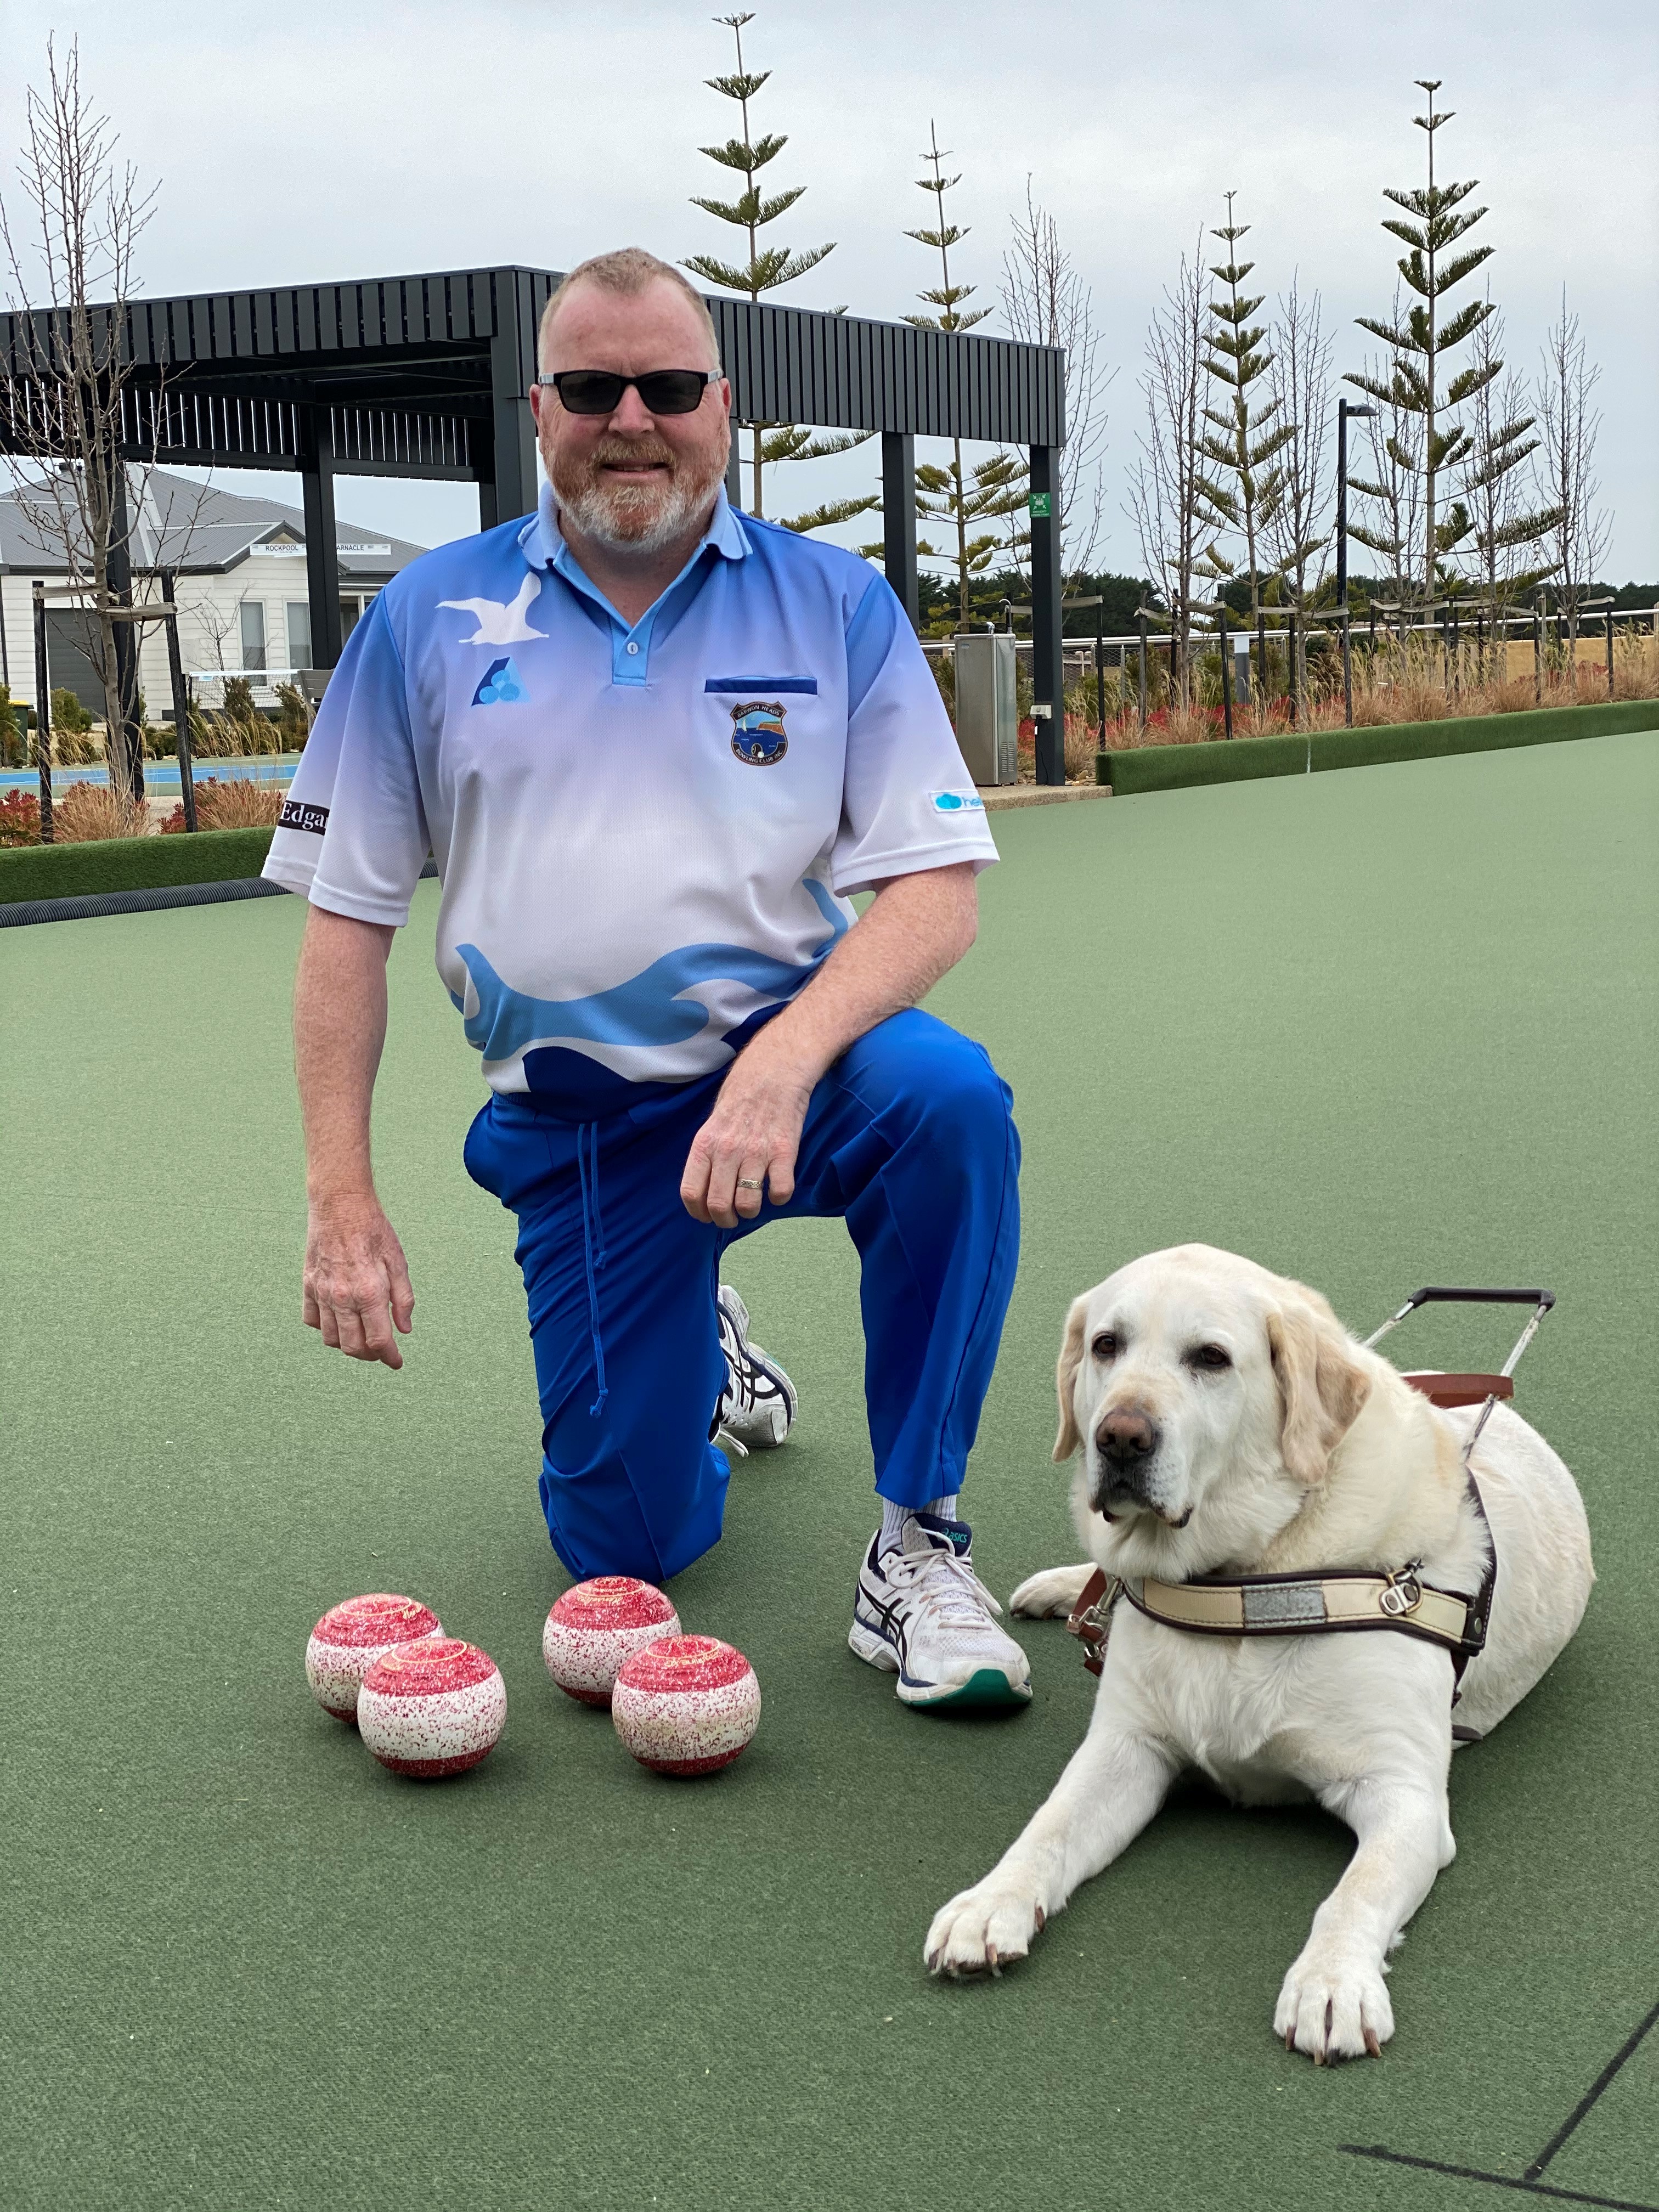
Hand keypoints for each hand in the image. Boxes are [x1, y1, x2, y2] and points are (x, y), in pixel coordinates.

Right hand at [303, 1191, 414, 1366]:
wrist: (340, 1205)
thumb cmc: (374, 1231)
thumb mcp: (398, 1262)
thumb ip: (403, 1299)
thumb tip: (405, 1330)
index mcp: (369, 1293)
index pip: (379, 1341)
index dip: (390, 1357)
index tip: (397, 1362)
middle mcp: (342, 1298)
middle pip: (353, 1347)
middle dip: (370, 1356)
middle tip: (381, 1350)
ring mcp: (321, 1293)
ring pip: (331, 1339)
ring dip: (347, 1345)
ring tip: (361, 1337)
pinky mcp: (308, 1285)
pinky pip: (312, 1320)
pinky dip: (325, 1328)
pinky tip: (339, 1320)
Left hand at [681, 1044, 813, 1227]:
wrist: (775, 1069)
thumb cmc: (742, 1096)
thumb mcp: (713, 1122)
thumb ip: (708, 1154)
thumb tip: (705, 1188)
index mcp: (705, 1144)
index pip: (691, 1193)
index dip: (698, 1213)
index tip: (707, 1216)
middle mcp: (727, 1150)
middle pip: (718, 1205)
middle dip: (725, 1220)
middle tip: (733, 1217)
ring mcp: (756, 1152)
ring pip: (748, 1204)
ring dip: (750, 1211)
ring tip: (754, 1204)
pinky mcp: (784, 1152)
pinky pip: (780, 1191)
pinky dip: (779, 1198)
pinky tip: (777, 1187)